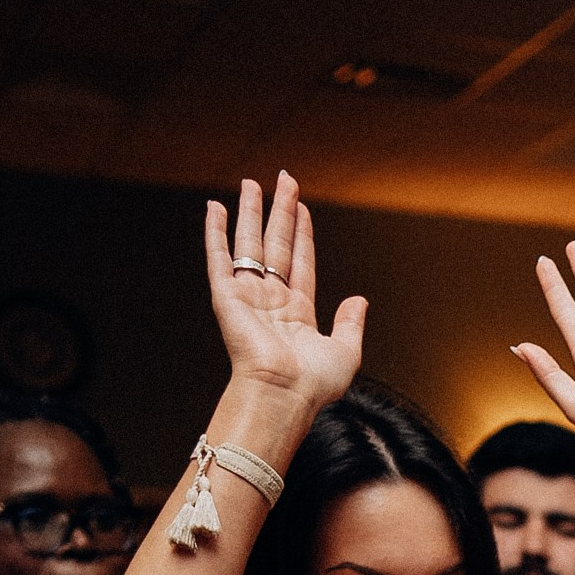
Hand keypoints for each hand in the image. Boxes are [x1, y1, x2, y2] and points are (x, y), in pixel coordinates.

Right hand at [204, 174, 365, 412]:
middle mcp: (272, 300)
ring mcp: (248, 297)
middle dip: (281, 211)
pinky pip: (219, 258)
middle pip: (276, 244)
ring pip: (250, 244)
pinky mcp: (226, 298)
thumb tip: (359, 299)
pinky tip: (215, 208)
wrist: (283, 394)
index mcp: (298, 312)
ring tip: (251, 183)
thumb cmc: (312, 385)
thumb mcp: (346, 352)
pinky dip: (215, 232)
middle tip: (284, 179)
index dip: (302, 233)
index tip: (303, 208)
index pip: (300, 261)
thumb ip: (351, 323)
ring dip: (251, 212)